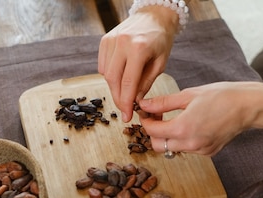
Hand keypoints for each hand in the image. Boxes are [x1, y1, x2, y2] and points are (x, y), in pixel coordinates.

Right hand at [98, 7, 178, 121]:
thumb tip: (134, 101)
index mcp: (138, 49)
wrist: (154, 16)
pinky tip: (120, 78)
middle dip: (118, 98)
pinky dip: (109, 76)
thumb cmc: (160, 40)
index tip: (126, 116)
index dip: (126, 103)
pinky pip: (102, 66)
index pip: (128, 83)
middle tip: (124, 110)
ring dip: (114, 88)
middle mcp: (122, 43)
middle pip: (113, 80)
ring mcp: (111, 41)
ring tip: (125, 93)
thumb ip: (146, 83)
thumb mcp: (160, 63)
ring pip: (106, 74)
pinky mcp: (105, 41)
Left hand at [138, 82, 262, 155]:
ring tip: (174, 118)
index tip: (146, 111)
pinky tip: (190, 124)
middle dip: (153, 132)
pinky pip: (187, 149)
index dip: (145, 121)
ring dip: (168, 136)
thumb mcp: (189, 95)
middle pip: (158, 145)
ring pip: (173, 148)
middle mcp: (190, 144)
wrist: (249, 106)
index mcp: (183, 128)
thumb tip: (144, 105)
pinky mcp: (209, 152)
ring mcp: (200, 150)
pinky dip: (183, 139)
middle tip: (157, 116)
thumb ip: (163, 103)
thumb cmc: (222, 95)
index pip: (152, 131)